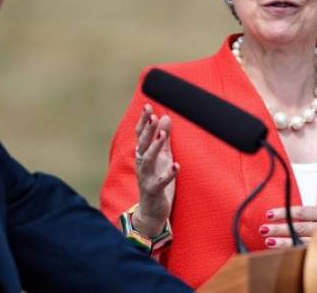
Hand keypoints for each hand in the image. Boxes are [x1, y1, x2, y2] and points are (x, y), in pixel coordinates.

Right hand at [132, 104, 178, 235]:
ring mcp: (146, 177)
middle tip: (153, 116)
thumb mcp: (162, 157)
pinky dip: (168, 173)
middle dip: (147, 130)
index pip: (140, 135)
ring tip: (163, 135)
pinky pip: (160, 181)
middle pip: (142, 144)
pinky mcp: (154, 190)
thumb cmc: (157, 180)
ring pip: (147, 160)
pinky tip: (176, 165)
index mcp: (142, 155)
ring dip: (155, 147)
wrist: (151, 211)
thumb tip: (166, 116)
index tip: (147, 106)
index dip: (143, 121)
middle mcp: (141, 164)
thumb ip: (163, 139)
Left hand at [259, 164, 316, 247]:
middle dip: (280, 229)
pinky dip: (294, 254)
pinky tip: (280, 254)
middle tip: (263, 229)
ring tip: (268, 241)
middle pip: (299, 228)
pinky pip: (308, 254)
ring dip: (284, 243)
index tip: (269, 213)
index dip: (286, 212)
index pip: (302, 212)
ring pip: (302, 243)